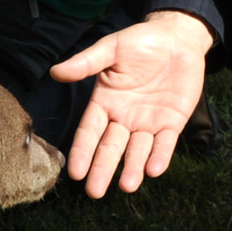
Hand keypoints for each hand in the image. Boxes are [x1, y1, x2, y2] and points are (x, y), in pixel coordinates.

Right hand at [51, 11, 210, 197]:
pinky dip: (160, 156)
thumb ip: (86, 63)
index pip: (90, 132)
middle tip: (96, 192)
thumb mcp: (110, 49)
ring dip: (133, 168)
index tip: (75, 172)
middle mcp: (124, 117)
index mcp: (105, 102)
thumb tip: (56, 72)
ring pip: (138, 150)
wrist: (176, 38)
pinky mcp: (172, 122)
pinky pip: (165, 143)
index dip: (83, 151)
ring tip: (127, 186)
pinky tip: (154, 170)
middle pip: (111, 148)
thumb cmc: (139, 42)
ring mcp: (148, 122)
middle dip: (103, 169)